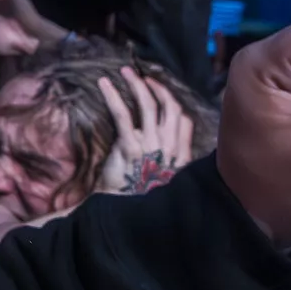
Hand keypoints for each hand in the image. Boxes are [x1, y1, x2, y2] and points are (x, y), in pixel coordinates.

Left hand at [96, 67, 194, 194]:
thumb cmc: (141, 201)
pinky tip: (104, 83)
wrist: (128, 218)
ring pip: (149, 105)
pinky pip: (123, 114)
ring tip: (126, 72)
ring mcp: (150, 145)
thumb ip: (164, 164)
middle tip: (142, 76)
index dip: (173, 103)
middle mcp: (169, 147)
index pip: (185, 121)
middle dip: (157, 88)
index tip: (161, 92)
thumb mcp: (162, 183)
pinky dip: (113, 95)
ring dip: (137, 85)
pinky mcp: (129, 146)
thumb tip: (154, 149)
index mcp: (180, 157)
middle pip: (170, 107)